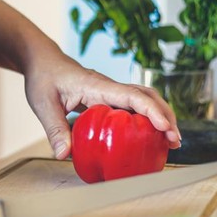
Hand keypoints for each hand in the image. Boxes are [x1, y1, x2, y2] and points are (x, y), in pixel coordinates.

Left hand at [24, 50, 180, 159]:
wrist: (42, 61)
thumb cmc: (43, 77)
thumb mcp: (44, 104)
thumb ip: (55, 129)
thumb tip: (64, 155)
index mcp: (97, 85)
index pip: (132, 96)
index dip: (151, 111)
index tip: (165, 128)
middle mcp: (109, 86)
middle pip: (147, 96)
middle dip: (165, 116)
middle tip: (174, 141)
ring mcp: (110, 91)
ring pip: (144, 99)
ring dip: (160, 116)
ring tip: (171, 140)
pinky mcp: (108, 97)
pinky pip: (133, 106)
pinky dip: (147, 118)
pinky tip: (149, 135)